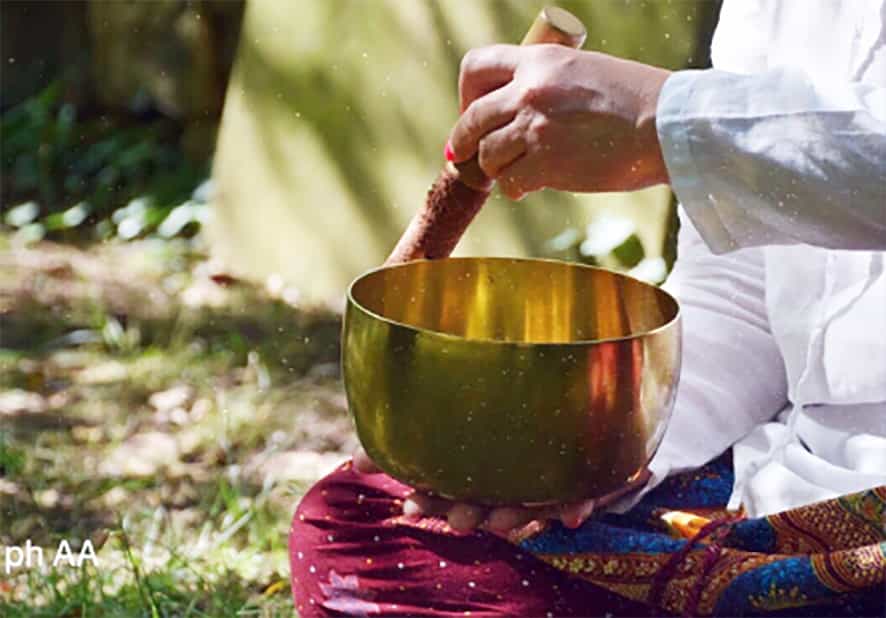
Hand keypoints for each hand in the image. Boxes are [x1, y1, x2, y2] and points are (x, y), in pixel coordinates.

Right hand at [353, 448, 650, 534]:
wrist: (579, 411)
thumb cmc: (504, 419)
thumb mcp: (452, 423)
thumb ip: (407, 440)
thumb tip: (355, 462)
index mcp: (475, 469)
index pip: (445, 490)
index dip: (428, 500)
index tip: (410, 505)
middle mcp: (506, 480)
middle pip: (483, 504)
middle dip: (470, 514)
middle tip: (460, 518)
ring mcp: (543, 481)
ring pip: (526, 504)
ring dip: (514, 515)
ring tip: (505, 518)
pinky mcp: (582, 478)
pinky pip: (581, 495)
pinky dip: (574, 506)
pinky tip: (571, 515)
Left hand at [449, 44, 670, 198]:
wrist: (667, 126)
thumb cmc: (635, 101)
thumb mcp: (583, 71)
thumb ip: (546, 83)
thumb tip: (514, 110)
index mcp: (540, 59)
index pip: (476, 66)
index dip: (466, 94)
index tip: (471, 111)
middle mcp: (530, 89)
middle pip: (472, 119)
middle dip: (463, 142)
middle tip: (464, 155)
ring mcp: (536, 127)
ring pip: (488, 155)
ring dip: (496, 168)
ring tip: (514, 171)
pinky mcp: (546, 163)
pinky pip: (509, 182)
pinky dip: (515, 188)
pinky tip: (530, 186)